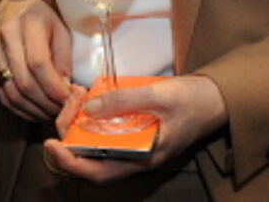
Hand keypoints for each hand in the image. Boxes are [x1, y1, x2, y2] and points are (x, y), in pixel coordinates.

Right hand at [0, 0, 71, 121]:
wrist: (13, 7)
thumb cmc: (43, 19)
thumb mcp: (62, 30)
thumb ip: (64, 59)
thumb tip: (66, 90)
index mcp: (30, 23)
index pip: (38, 63)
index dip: (55, 88)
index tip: (70, 100)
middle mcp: (8, 37)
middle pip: (24, 82)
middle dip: (46, 103)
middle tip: (63, 113)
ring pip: (12, 92)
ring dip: (34, 110)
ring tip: (51, 115)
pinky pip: (2, 94)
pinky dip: (20, 109)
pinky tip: (35, 112)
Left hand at [43, 75, 227, 181]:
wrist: (217, 99)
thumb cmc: (193, 101)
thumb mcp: (159, 95)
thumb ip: (123, 100)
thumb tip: (87, 108)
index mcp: (143, 159)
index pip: (97, 173)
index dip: (69, 162)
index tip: (51, 142)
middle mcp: (134, 159)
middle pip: (89, 163)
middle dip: (68, 138)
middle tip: (66, 107)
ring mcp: (133, 147)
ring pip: (93, 148)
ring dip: (77, 127)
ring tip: (75, 98)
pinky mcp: (132, 133)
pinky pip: (103, 133)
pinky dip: (89, 118)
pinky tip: (86, 97)